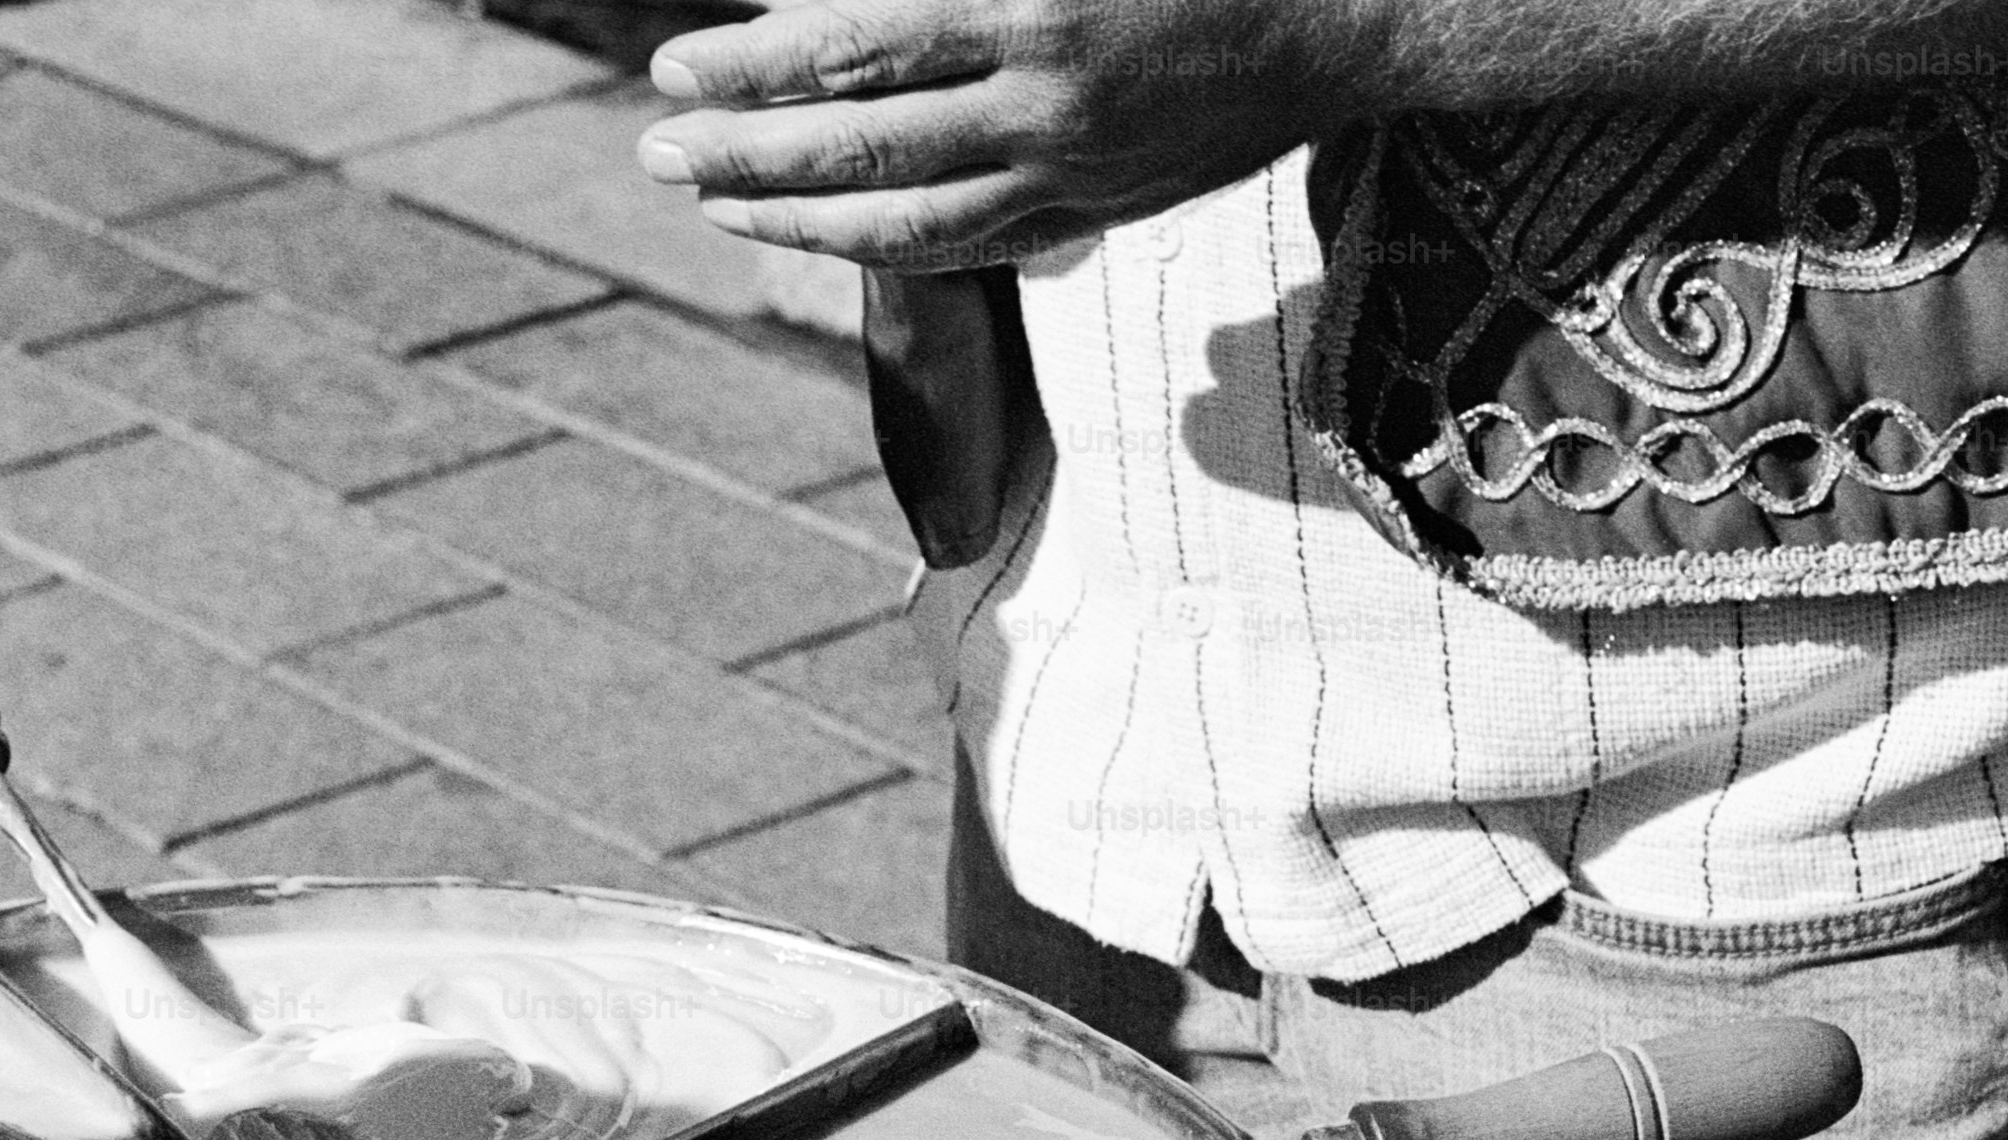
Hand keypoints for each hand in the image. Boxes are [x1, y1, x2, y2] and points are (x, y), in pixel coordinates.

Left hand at [635, 0, 1390, 269]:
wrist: (1351, 10)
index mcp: (1035, 7)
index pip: (854, 51)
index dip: (752, 69)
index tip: (676, 68)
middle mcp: (1044, 105)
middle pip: (857, 151)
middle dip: (741, 157)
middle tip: (656, 150)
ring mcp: (1072, 172)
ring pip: (902, 222)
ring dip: (793, 219)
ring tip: (714, 204)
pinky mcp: (1096, 209)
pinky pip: (969, 248)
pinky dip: (883, 248)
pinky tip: (825, 237)